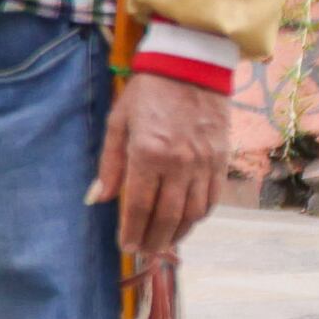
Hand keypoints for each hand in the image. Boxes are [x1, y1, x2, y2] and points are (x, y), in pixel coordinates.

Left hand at [90, 67, 230, 259]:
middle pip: (167, 216)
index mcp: (148, 153)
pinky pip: (213, 199)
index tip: (125, 246)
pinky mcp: (221, 160)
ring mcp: (204, 164)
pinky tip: (187, 222)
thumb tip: (97, 199)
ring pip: (193, 213)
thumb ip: (110, 164)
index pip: (139, 205)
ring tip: (165, 243)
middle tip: (145, 252)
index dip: (132, 230)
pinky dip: (199, 216)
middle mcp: (179, 164)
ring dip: (178, 233)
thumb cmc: (148, 92)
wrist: (191, 66)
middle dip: (154, 240)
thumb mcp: (118, 122)